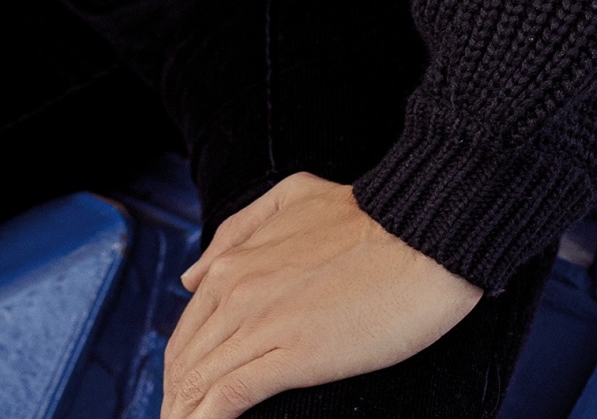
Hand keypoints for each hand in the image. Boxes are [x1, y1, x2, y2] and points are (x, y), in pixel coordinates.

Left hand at [161, 173, 480, 418]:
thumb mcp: (290, 198)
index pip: (188, 331)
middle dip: (175, 401)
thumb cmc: (367, 217)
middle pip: (186, 361)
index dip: (178, 372)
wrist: (420, 235)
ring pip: (201, 381)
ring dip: (185, 413)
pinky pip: (231, 394)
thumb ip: (237, 232)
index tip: (179, 400)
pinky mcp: (294, 354)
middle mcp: (237, 290)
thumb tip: (191, 276)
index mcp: (234, 261)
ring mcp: (263, 322)